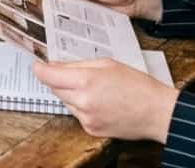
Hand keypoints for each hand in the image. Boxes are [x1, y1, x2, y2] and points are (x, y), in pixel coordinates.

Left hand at [32, 59, 177, 142]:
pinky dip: (82, 107)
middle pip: (55, 89)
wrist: (157, 112)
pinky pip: (77, 114)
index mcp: (85, 81)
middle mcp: (82, 102)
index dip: (40, 69)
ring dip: (72, 94)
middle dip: (60, 80)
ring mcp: (86, 118)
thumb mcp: (107, 64)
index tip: (38, 65)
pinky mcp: (91, 130)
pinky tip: (100, 102)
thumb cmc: (137, 85)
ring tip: (96, 89)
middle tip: (75, 74)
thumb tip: (55, 65)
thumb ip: (77, 65)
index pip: (48, 76)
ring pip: (66, 101)